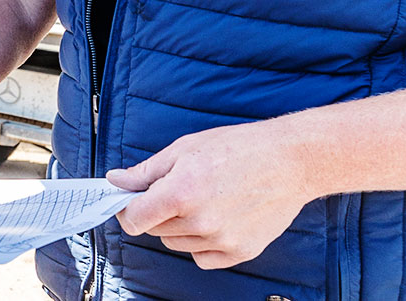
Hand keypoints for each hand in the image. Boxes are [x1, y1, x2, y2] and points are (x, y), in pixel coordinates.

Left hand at [109, 122, 319, 268]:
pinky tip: (216, 219)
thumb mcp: (184, 149)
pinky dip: (202, 244)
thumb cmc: (239, 148)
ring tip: (204, 200)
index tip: (132, 202)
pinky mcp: (240, 252)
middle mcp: (200, 221)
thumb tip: (116, 181)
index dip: (127, 210)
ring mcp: (222, 240)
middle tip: (178, 190)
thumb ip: (146, 171)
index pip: (134, 219)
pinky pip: (202, 258)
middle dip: (158, 212)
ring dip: (180, 227)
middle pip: (155, 230)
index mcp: (181, 192)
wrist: (290, 161)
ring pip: (177, 243)